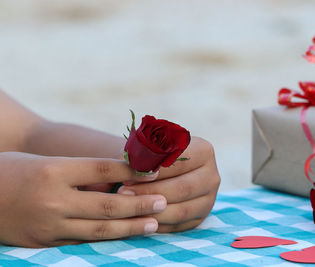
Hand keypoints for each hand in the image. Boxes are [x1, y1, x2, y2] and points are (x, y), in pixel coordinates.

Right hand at [0, 152, 166, 246]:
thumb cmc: (14, 171)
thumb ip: (81, 173)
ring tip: (154, 224)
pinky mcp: (43, 244)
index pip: (103, 170)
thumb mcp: (47, 162)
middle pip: (106, 204)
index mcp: (54, 171)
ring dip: (130, 228)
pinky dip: (107, 241)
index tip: (155, 172)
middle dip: (139, 205)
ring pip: (98, 230)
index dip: (133, 171)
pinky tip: (125, 238)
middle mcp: (52, 199)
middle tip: (163, 202)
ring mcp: (48, 225)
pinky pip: (82, 243)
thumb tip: (121, 179)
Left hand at [117, 137, 220, 231]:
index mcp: (204, 151)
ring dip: (151, 211)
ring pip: (180, 211)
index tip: (126, 176)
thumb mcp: (150, 147)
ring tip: (127, 207)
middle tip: (123, 193)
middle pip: (181, 189)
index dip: (151, 171)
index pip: (177, 164)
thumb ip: (144, 155)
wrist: (161, 168)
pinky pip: (178, 226)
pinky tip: (137, 219)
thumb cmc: (152, 154)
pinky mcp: (200, 217)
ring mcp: (209, 199)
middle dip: (150, 193)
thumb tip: (133, 168)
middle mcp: (212, 176)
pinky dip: (156, 224)